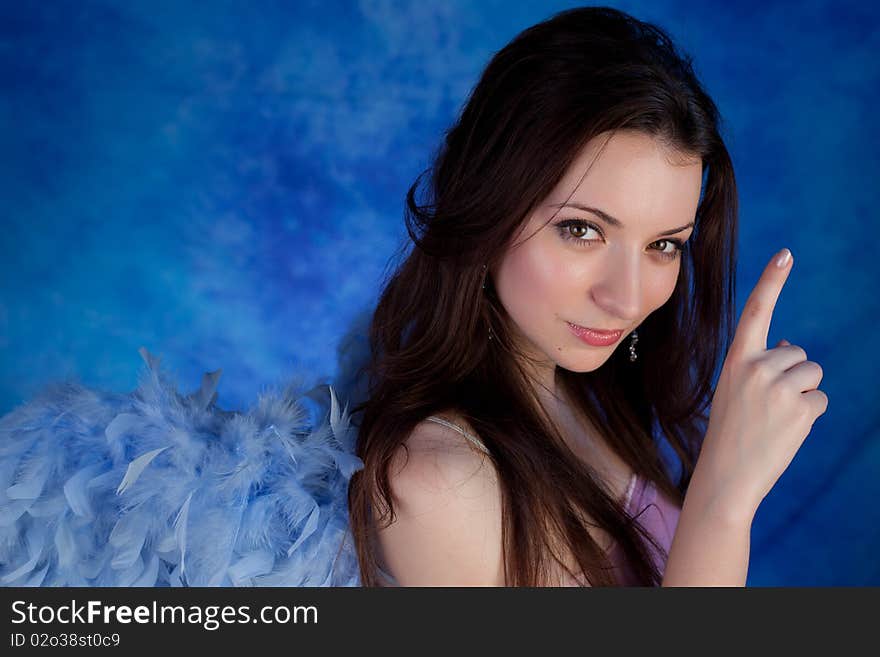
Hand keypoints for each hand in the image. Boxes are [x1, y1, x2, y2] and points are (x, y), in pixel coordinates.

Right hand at [695, 248, 827, 519]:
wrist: (725, 477)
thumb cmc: (729, 433)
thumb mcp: (734, 391)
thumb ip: (759, 365)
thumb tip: (792, 348)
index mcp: (735, 360)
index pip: (756, 312)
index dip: (772, 282)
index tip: (786, 254)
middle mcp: (756, 367)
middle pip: (798, 355)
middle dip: (793, 376)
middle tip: (767, 407)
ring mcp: (779, 388)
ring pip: (812, 375)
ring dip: (803, 395)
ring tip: (776, 420)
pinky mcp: (800, 408)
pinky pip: (820, 400)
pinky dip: (809, 416)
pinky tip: (786, 431)